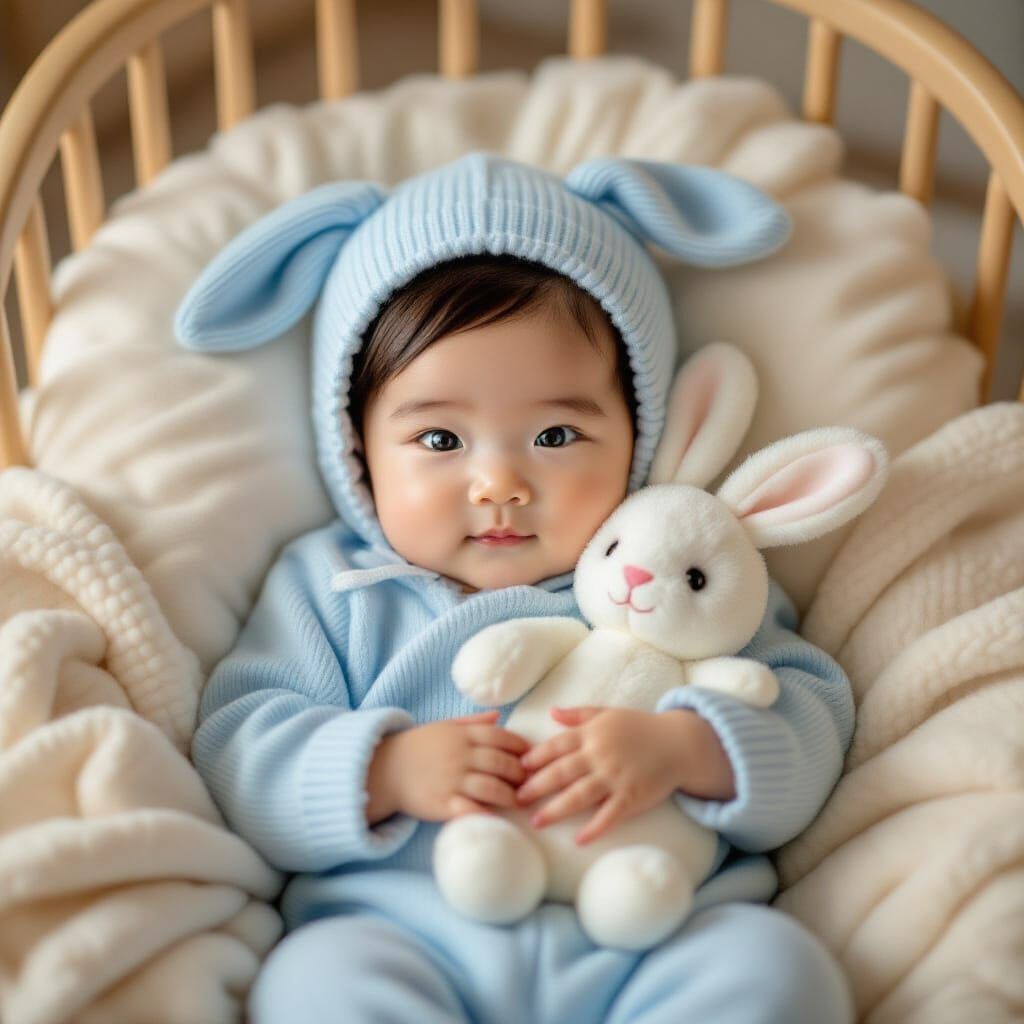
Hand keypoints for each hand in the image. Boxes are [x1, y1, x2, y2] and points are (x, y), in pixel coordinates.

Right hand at [365, 710, 529, 824]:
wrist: (384, 769)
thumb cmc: (417, 747)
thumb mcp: (444, 726)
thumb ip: (472, 722)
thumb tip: (498, 716)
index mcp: (461, 735)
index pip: (500, 737)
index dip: (520, 746)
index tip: (530, 756)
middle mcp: (459, 755)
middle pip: (500, 762)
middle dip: (519, 772)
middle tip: (530, 781)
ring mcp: (451, 780)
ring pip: (491, 787)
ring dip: (510, 795)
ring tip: (518, 800)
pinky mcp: (443, 803)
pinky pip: (470, 809)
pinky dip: (487, 814)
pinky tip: (498, 818)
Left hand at [515, 707, 734, 844]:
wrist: (679, 743)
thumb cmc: (640, 727)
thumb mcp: (608, 714)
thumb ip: (579, 715)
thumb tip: (551, 712)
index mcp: (592, 733)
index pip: (556, 745)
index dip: (536, 757)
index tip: (517, 768)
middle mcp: (600, 755)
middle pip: (561, 772)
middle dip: (536, 786)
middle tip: (516, 798)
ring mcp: (616, 777)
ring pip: (579, 795)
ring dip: (556, 810)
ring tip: (537, 821)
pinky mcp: (632, 796)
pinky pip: (610, 815)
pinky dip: (595, 828)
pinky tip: (579, 840)